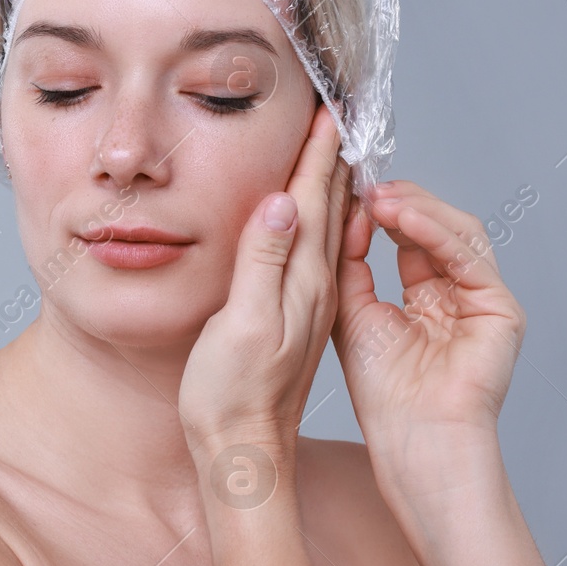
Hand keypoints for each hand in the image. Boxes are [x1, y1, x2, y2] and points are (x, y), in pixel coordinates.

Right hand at [178, 104, 352, 465]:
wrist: (243, 456)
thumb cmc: (231, 397)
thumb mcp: (241, 326)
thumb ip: (263, 262)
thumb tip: (283, 202)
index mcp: (303, 282)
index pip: (317, 202)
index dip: (319, 154)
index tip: (327, 110)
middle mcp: (315, 289)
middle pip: (330, 210)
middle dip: (332, 160)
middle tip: (335, 113)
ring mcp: (308, 305)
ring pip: (327, 231)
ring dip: (329, 188)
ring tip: (331, 151)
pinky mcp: (295, 320)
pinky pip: (316, 256)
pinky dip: (317, 225)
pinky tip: (314, 221)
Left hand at [331, 180, 525, 499]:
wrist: (412, 440)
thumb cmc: (383, 394)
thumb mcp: (352, 311)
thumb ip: (352, 263)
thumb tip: (349, 213)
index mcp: (426, 296)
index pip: (409, 236)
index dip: (380, 209)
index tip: (348, 187)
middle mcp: (458, 293)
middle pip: (436, 227)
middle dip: (399, 202)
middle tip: (364, 184)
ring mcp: (483, 300)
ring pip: (458, 233)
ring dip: (416, 209)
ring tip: (379, 197)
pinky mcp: (502, 310)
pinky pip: (470, 258)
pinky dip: (436, 233)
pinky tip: (404, 219)